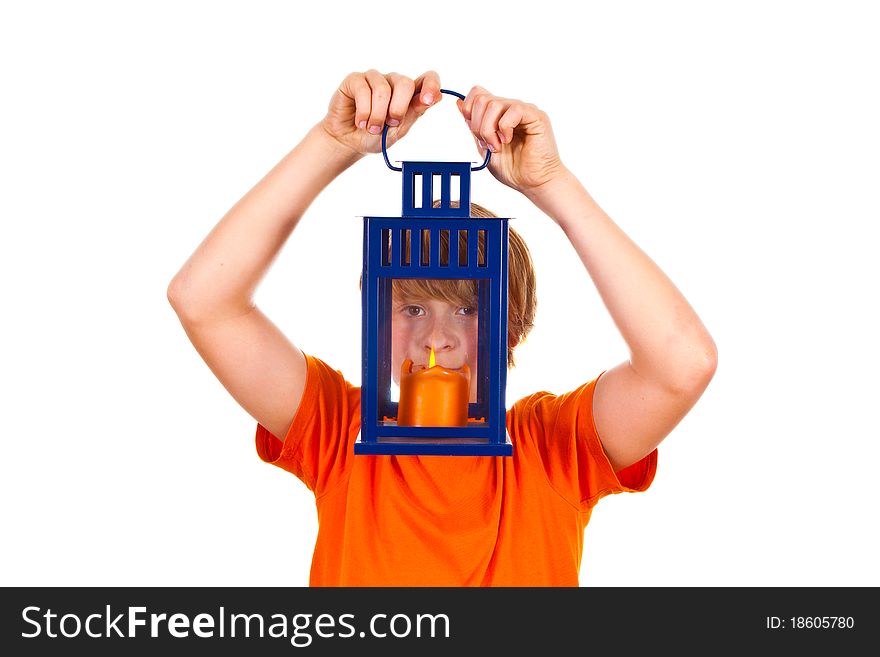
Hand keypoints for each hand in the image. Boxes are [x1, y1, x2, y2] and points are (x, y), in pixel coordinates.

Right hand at [321, 69, 441, 155]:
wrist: (348, 142)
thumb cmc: (375, 136)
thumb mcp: (399, 129)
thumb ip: (415, 112)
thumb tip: (436, 97)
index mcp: (409, 94)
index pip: (428, 78)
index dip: (431, 85)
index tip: (428, 100)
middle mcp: (393, 82)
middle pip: (405, 83)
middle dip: (398, 109)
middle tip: (390, 124)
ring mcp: (374, 79)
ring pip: (383, 89)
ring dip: (378, 115)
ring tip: (371, 128)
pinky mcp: (355, 80)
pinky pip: (363, 90)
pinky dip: (364, 111)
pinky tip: (360, 121)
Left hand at [457, 87, 566, 194]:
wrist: (534, 183)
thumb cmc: (514, 169)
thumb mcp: (484, 147)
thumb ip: (473, 126)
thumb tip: (459, 103)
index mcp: (498, 115)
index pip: (477, 94)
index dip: (469, 111)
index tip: (475, 134)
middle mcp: (510, 108)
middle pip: (482, 99)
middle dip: (478, 126)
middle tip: (488, 145)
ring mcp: (523, 110)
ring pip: (493, 104)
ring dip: (489, 130)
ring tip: (498, 146)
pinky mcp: (535, 116)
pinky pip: (513, 110)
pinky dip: (505, 128)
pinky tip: (508, 140)